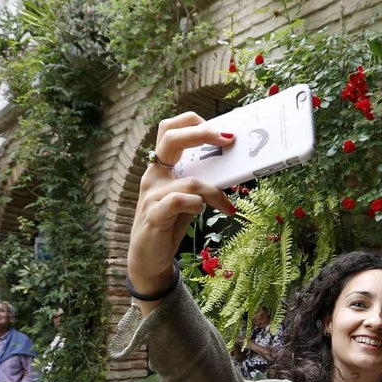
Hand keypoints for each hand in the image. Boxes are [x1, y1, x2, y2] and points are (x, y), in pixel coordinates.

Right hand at [128, 113, 234, 308]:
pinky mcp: (154, 216)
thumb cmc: (170, 224)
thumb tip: (232, 166)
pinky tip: (202, 211)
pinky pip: (178, 201)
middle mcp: (154, 176)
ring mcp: (152, 195)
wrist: (149, 259)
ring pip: (190, 180)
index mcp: (161, 167)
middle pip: (171, 137)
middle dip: (202, 134)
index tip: (221, 131)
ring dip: (214, 191)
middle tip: (229, 140)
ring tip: (227, 205)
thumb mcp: (187, 198)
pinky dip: (196, 204)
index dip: (193, 122)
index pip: (170, 129)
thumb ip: (201, 181)